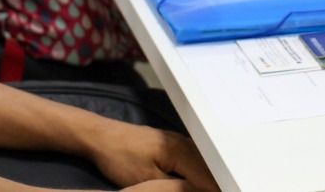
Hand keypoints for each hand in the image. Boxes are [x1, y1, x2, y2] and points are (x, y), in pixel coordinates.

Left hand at [89, 122, 218, 191]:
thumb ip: (175, 188)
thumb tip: (197, 191)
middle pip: (208, 167)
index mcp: (180, 151)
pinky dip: (198, 171)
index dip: (216, 189)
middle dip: (216, 183)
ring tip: (215, 187)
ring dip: (208, 177)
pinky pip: (193, 158)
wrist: (101, 137)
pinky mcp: (170, 143)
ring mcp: (177, 141)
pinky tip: (198, 181)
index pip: (207, 176)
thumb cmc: (120, 159)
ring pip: (202, 161)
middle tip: (223, 189)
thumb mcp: (146, 180)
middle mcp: (183, 142)